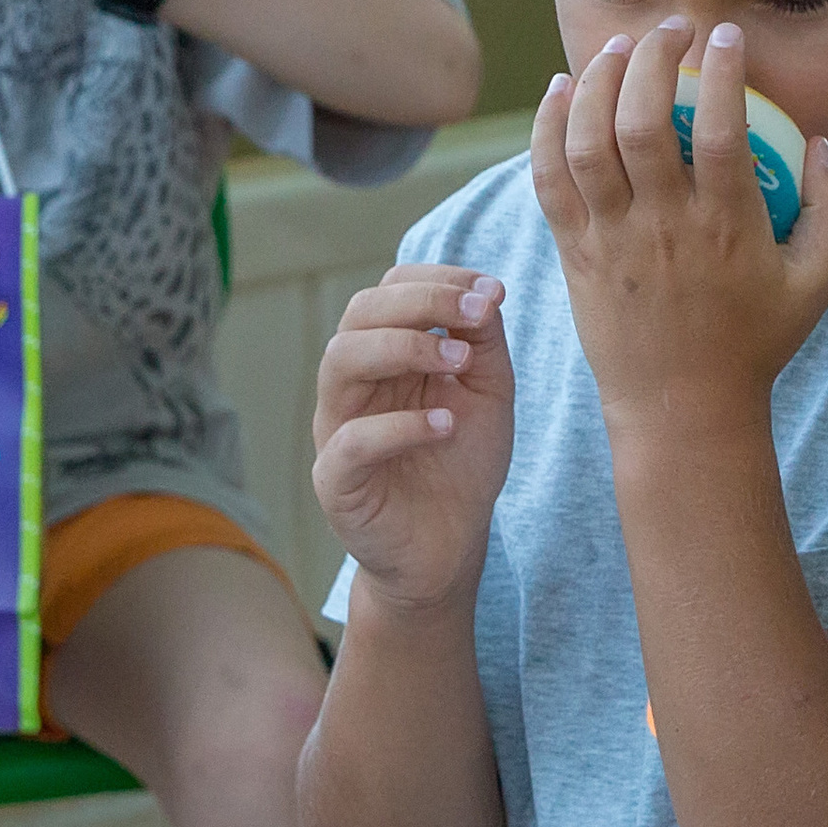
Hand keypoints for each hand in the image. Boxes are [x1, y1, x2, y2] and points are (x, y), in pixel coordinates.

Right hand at [310, 263, 514, 613]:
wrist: (449, 546)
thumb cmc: (461, 465)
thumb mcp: (487, 393)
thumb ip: (483, 341)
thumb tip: (486, 289)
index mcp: (384, 355)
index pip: (388, 290)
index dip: (436, 280)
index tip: (491, 290)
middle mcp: (353, 384)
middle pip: (359, 313)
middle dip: (421, 302)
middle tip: (478, 315)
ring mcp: (338, 428)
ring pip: (341, 361)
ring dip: (405, 348)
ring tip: (461, 362)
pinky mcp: (336, 480)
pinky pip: (351, 441)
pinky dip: (399, 427)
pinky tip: (445, 426)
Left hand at [530, 18, 827, 434]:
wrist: (683, 411)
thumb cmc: (755, 345)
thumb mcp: (817, 286)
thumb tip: (821, 145)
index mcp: (728, 229)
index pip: (719, 130)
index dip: (720, 72)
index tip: (726, 36)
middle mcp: (665, 229)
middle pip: (642, 121)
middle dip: (651, 58)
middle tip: (669, 30)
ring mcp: (613, 240)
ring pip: (588, 141)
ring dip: (597, 82)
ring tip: (617, 48)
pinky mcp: (576, 253)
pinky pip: (549, 178)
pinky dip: (548, 127)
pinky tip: (562, 90)